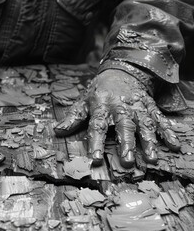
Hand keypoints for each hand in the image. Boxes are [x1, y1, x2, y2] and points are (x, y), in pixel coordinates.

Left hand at [54, 69, 179, 167]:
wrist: (123, 68)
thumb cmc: (101, 90)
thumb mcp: (84, 100)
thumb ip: (73, 117)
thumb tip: (57, 131)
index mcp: (101, 106)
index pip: (97, 126)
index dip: (96, 142)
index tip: (95, 158)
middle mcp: (120, 107)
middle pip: (124, 126)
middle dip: (127, 144)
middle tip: (129, 161)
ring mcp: (137, 107)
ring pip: (144, 125)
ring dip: (149, 141)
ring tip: (153, 158)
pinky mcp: (150, 107)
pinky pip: (160, 119)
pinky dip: (168, 131)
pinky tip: (174, 144)